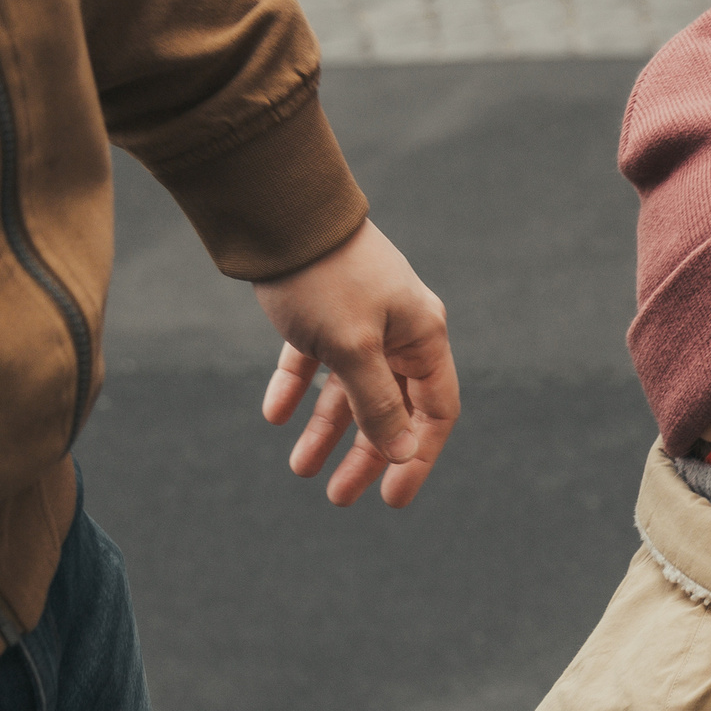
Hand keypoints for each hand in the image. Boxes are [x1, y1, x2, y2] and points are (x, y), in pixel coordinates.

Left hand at [254, 219, 459, 506]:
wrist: (277, 212)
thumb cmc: (324, 278)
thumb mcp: (353, 349)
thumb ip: (379, 405)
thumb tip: (402, 453)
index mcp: (422, 337)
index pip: (434, 412)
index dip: (417, 457)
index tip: (392, 498)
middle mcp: (397, 331)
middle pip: (389, 408)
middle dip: (364, 454)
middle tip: (338, 496)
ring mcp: (358, 320)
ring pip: (347, 390)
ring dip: (326, 431)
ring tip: (300, 468)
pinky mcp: (318, 311)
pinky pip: (312, 363)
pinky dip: (296, 390)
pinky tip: (275, 416)